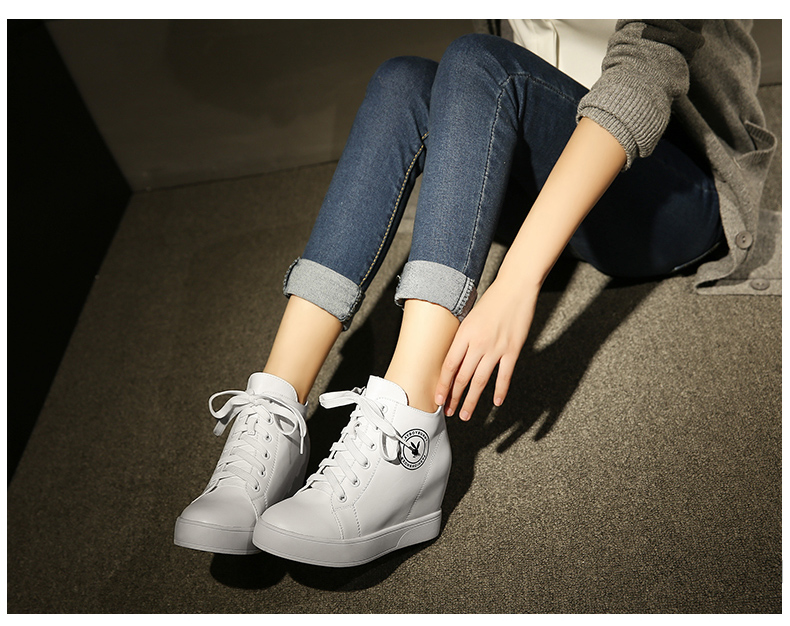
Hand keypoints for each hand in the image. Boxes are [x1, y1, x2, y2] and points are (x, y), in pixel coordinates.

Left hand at [435, 278, 537, 420]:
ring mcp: (496, 348)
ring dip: (471, 400)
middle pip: (462, 377)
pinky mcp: (512, 350)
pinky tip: (495, 403)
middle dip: (453, 398)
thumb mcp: (469, 318)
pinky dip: (499, 391)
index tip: (438, 398)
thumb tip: (455, 359)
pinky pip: (504, 376)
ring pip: (480, 381)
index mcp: (464, 334)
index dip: (442, 385)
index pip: (449, 366)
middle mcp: (478, 343)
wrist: (515, 289)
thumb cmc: (491, 301)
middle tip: (448, 412)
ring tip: (465, 414)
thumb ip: (462, 339)